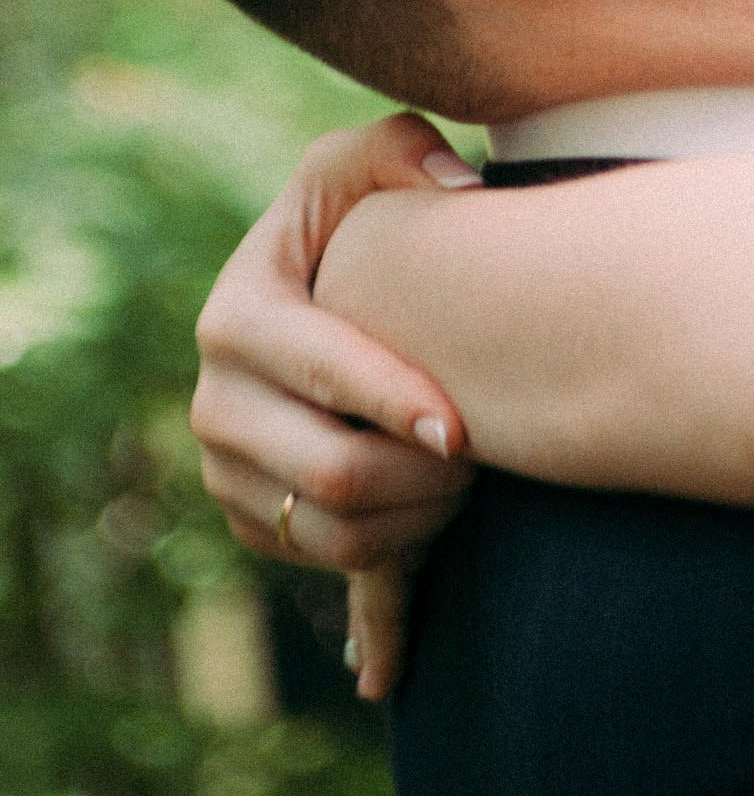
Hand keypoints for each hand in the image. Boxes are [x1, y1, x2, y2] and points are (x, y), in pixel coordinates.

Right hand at [192, 113, 480, 698]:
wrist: (337, 290)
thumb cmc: (368, 215)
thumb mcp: (374, 159)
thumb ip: (406, 149)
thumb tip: (458, 185)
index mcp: (241, 316)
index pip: (317, 372)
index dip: (393, 401)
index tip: (465, 425)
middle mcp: (218, 402)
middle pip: (329, 473)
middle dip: (425, 475)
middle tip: (494, 454)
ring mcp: (234, 473)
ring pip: (335, 534)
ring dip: (422, 519)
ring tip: (480, 480)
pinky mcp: (263, 521)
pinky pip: (332, 571)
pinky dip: (387, 590)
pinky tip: (401, 646)